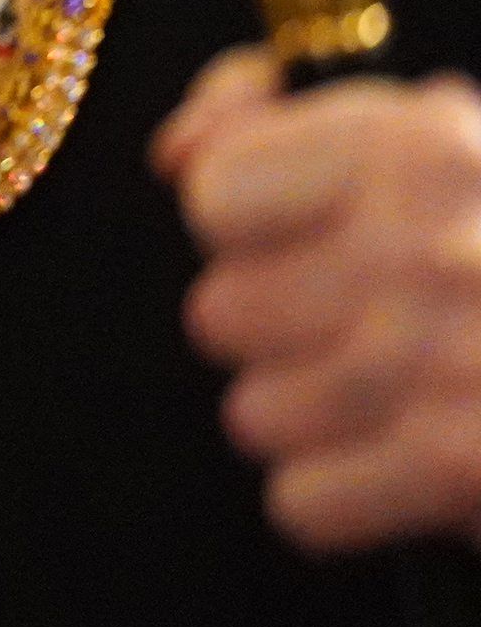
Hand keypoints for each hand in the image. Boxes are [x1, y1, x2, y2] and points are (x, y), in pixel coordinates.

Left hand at [161, 46, 480, 551]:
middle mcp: (429, 246)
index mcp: (422, 146)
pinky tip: (411, 467)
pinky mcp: (462, 469)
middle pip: (218, 314)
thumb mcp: (429, 147)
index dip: (246, 229)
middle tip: (373, 332)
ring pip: (253, 413)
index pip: (213, 196)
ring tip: (404, 398)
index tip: (304, 239)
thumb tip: (175, 151)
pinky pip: (299, 503)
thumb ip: (274, 123)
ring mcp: (445, 360)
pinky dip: (346, 502)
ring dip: (316, 420)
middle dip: (282, 332)